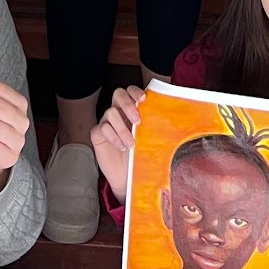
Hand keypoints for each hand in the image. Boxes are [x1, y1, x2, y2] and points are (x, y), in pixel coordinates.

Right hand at [90, 84, 145, 201]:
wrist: (127, 177)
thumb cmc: (139, 156)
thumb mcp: (149, 139)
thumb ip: (153, 126)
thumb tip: (171, 119)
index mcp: (131, 110)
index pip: (130, 91)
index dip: (135, 91)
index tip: (143, 99)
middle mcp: (118, 113)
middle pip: (118, 94)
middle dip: (128, 105)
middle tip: (138, 122)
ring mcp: (106, 122)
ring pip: (110, 112)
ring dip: (122, 128)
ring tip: (131, 144)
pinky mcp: (97, 135)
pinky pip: (102, 128)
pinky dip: (113, 137)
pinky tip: (121, 147)